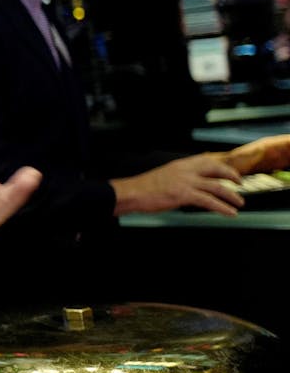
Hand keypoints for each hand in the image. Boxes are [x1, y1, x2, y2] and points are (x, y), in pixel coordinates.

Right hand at [112, 154, 242, 215]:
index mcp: (180, 164)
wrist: (133, 193)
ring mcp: (186, 182)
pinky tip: (230, 213)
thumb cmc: (144, 187)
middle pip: (216, 169)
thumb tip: (193, 186)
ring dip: (232, 196)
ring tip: (240, 203)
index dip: (221, 166)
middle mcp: (185, 170)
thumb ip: (180, 177)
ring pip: (217, 187)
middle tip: (240, 183)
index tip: (228, 171)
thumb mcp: (165, 176)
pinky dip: (223, 208)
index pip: (207, 160)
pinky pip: (209, 201)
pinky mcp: (184, 195)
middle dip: (231, 176)